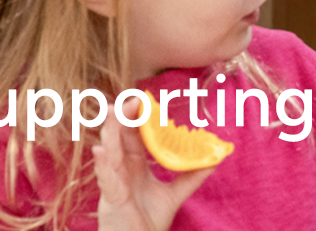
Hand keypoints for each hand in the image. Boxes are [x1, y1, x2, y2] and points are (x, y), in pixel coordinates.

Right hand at [92, 99, 214, 230]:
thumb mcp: (174, 195)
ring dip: (110, 132)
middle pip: (119, 138)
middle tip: (131, 97)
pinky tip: (100, 149)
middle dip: (123, 117)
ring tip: (111, 111)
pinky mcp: (109, 197)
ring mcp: (113, 182)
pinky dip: (103, 164)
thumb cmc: (148, 220)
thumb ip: (191, 177)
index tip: (144, 99)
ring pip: (109, 152)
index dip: (137, 118)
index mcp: (134, 166)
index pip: (134, 136)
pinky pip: (105, 178)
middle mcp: (121, 170)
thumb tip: (214, 160)